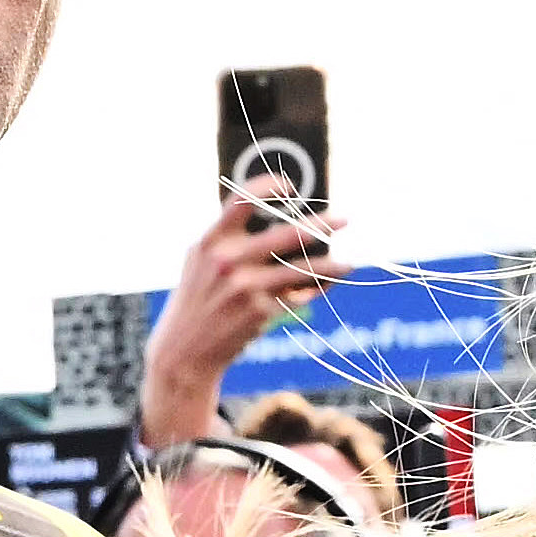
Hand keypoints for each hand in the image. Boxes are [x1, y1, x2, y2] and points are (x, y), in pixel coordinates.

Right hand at [140, 196, 346, 449]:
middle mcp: (227, 261)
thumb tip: (276, 219)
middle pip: (285, 234)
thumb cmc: (198, 301)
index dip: (267, 186)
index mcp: (210, 242)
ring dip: (331, 265)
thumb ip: (228, 239)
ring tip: (351, 264)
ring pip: (301, 270)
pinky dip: (315, 290)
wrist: (184, 350)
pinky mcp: (259, 312)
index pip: (240, 200)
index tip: (290, 186)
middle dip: (321, 225)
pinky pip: (297, 296)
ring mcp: (245, 287)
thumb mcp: (201, 263)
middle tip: (344, 219)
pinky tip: (328, 285)